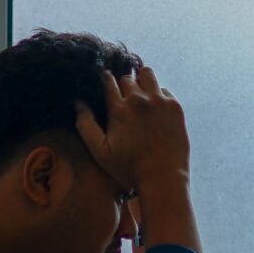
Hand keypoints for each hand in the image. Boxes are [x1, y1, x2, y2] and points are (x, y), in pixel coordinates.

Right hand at [73, 66, 190, 192]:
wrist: (162, 177)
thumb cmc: (128, 167)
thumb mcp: (100, 151)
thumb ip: (86, 125)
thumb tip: (78, 102)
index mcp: (119, 109)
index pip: (109, 81)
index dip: (105, 80)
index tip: (105, 83)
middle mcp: (139, 100)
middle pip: (127, 78)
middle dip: (123, 84)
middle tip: (124, 97)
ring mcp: (159, 101)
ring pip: (147, 75)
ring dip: (141, 81)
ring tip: (141, 94)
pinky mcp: (175, 107)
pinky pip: (164, 90)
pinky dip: (158, 95)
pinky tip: (156, 109)